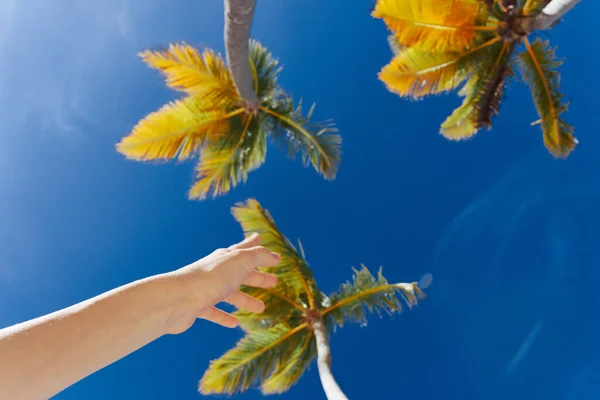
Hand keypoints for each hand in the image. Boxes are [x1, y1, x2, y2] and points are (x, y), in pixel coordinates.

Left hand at [165, 233, 279, 333]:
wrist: (179, 299)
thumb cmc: (210, 277)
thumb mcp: (240, 261)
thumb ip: (259, 256)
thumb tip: (273, 255)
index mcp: (226, 258)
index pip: (244, 250)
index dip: (257, 248)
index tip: (265, 245)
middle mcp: (216, 272)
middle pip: (241, 274)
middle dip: (257, 277)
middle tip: (274, 282)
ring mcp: (207, 290)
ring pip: (230, 294)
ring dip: (246, 300)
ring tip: (261, 308)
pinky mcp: (198, 307)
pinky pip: (215, 312)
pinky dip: (225, 317)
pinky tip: (234, 323)